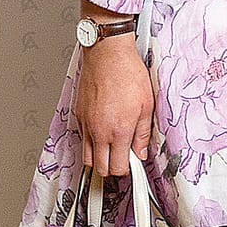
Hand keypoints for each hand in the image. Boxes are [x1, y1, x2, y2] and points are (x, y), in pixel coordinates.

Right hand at [74, 37, 153, 175]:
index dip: (126, 170)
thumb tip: (141, 152)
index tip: (133, 165)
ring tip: (112, 149)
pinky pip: (82, 139)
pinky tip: (103, 133)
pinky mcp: (79, 116)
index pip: (117, 168)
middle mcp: (99, 131)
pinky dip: (91, 143)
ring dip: (99, 158)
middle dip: (112, 168)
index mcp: (118, 131)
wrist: (108, 55)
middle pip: (99, 168)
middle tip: (123, 159)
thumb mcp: (147, 105)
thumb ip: (143, 134)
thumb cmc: (128, 74)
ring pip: (87, 157)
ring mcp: (87, 124)